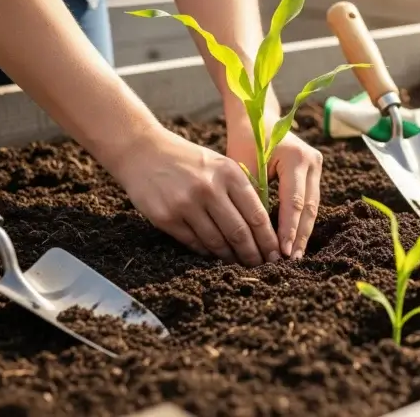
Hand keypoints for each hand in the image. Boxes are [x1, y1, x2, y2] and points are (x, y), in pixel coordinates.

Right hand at [109, 127, 279, 265]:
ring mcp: (186, 203)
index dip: (268, 239)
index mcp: (229, 173)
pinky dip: (207, 252)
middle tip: (262, 266)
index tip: (276, 254)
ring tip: (240, 264)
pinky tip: (215, 255)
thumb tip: (263, 228)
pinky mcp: (166, 217)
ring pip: (216, 242)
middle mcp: (209, 188)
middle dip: (253, 254)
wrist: (143, 151)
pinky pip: (194, 242)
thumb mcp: (220, 165)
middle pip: (239, 232)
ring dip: (230, 257)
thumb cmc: (189, 160)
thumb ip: (241, 190)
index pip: (256, 214)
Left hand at [225, 116, 323, 260]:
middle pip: (308, 207)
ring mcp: (317, 165)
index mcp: (296, 157)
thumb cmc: (245, 141)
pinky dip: (301, 220)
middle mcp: (312, 161)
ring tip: (294, 255)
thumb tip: (259, 234)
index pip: (293, 201)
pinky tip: (294, 240)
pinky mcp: (315, 171)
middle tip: (290, 261)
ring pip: (312, 206)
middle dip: (298, 236)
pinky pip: (309, 200)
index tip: (281, 252)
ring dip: (302, 231)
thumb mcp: (245, 170)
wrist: (256, 117)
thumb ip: (255, 198)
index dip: (288, 229)